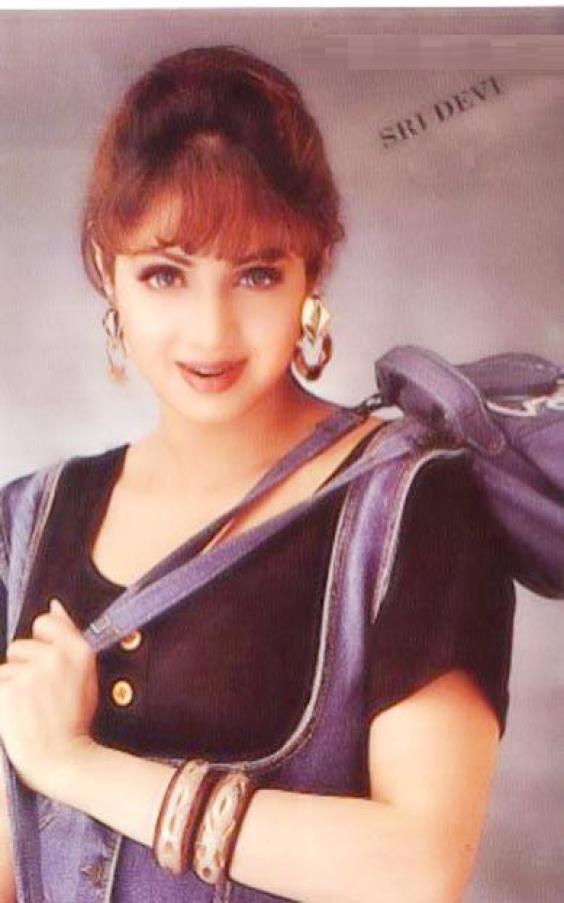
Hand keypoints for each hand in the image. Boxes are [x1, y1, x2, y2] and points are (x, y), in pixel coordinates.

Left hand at [0, 599, 98, 796]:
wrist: (62, 759)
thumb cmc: (74, 720)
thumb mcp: (85, 675)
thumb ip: (69, 636)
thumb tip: (54, 605)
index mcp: (78, 651)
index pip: (44, 622)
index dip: (40, 642)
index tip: (43, 664)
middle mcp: (55, 657)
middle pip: (19, 647)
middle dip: (22, 667)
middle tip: (37, 696)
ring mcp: (30, 674)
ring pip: (5, 670)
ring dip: (10, 686)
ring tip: (27, 709)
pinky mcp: (7, 691)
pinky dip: (2, 701)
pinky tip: (16, 716)